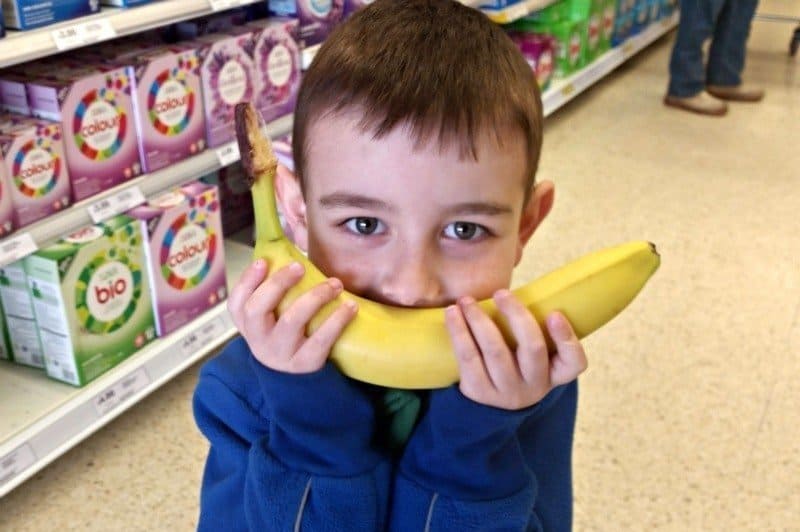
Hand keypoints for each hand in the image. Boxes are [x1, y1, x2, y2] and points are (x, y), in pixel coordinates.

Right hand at [227, 259, 357, 373]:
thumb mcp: (272, 318)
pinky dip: (337, 320)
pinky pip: (321, 339)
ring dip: (315, 297)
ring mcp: (281, 353)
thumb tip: (292, 238)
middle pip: (258, 309)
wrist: (296, 381)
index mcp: (248, 324)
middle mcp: (259, 339)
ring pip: (292, 321)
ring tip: (335, 284)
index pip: (237, 303)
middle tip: (299, 267)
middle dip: (278, 284)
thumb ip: (276, 289)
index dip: (247, 281)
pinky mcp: (305, 364)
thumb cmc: (286, 334)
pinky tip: (350, 307)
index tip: (262, 262)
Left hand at [445, 290, 586, 409]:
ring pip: (495, 351)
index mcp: (554, 374)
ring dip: (479, 319)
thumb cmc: (513, 365)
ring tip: (466, 300)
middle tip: (501, 293)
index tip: (554, 314)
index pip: (573, 362)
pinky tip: (452, 314)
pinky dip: (459, 332)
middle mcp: (534, 385)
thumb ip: (531, 331)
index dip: (567, 338)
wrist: (486, 406)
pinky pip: (468, 357)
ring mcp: (506, 391)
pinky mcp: (479, 391)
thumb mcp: (532, 358)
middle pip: (533, 348)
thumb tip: (512, 291)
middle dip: (516, 315)